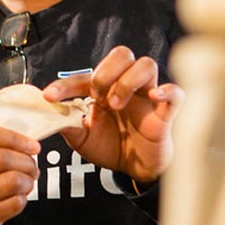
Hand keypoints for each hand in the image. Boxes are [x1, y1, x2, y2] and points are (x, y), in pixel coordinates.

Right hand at [0, 123, 39, 224]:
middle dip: (25, 161)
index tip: (32, 145)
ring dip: (27, 180)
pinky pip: (13, 205)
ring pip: (11, 182)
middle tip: (32, 166)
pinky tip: (18, 198)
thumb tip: (25, 141)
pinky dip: (22, 199)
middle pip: (0, 158)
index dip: (12, 137)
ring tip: (27, 182)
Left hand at [43, 46, 183, 183]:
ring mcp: (147, 97)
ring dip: (128, 81)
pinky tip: (154, 96)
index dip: (65, 84)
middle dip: (105, 72)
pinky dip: (167, 91)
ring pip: (146, 65)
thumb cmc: (112, 148)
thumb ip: (67, 125)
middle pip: (122, 54)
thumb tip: (49, 113)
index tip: (50, 96)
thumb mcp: (82, 139)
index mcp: (104, 90)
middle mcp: (126, 87)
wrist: (134, 170)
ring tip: (116, 104)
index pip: (84, 77)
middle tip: (97, 96)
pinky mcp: (166, 112)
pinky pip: (176, 92)